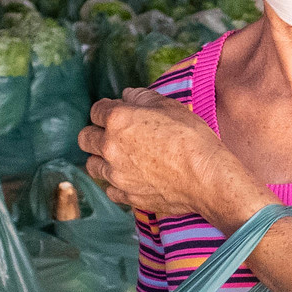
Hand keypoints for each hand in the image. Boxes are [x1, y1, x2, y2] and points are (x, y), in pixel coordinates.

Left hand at [78, 87, 269, 224]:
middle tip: (112, 134)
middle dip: (96, 133)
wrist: (206, 178)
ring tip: (120, 157)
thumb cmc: (192, 138)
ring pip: (92, 165)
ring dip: (102, 159)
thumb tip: (127, 96)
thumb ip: (142, 98)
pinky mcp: (126, 196)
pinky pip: (109, 189)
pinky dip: (115, 183)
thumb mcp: (170, 106)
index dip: (108, 109)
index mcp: (118, 120)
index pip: (96, 110)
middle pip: (85, 138)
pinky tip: (130, 177)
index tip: (117, 112)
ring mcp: (116, 174)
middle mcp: (110, 147)